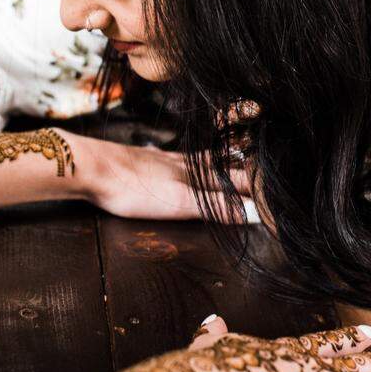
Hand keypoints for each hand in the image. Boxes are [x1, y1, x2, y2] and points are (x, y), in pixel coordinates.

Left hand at [74, 136, 254, 221]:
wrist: (91, 167)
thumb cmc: (132, 187)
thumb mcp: (179, 202)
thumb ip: (216, 206)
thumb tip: (254, 212)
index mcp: (197, 172)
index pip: (238, 177)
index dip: (259, 184)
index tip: (279, 190)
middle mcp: (185, 163)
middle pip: (224, 166)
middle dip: (247, 171)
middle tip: (269, 173)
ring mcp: (166, 160)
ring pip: (204, 160)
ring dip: (224, 164)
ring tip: (239, 163)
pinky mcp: (147, 161)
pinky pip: (182, 159)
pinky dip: (196, 162)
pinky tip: (188, 162)